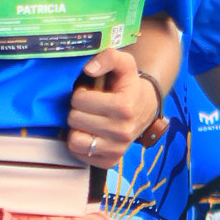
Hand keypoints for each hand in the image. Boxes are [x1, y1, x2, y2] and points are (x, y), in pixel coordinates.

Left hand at [64, 45, 160, 164]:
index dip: (80, 93)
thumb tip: (89, 69)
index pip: (79, 101)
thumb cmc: (129, 85)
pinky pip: (79, 155)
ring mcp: (116, 149)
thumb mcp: (124, 63)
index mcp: (124, 107)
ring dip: (76, 128)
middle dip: (77, 110)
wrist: (146, 108)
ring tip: (87, 120)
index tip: (90, 93)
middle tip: (88, 107)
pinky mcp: (109, 162)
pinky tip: (90, 133)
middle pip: (74, 119)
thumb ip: (108, 57)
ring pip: (74, 140)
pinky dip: (80, 144)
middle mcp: (122, 131)